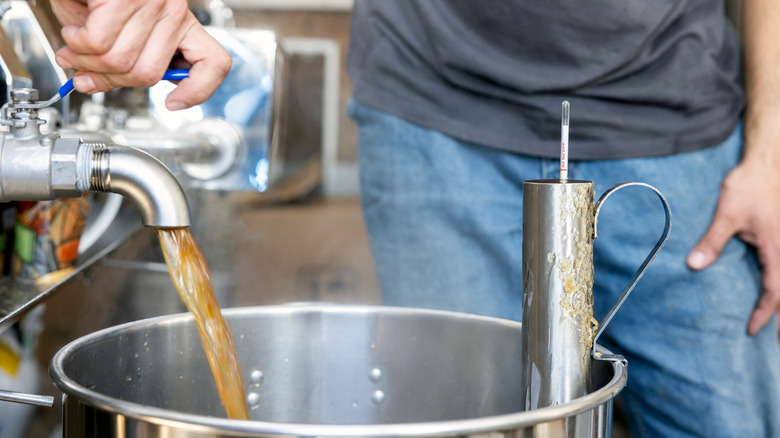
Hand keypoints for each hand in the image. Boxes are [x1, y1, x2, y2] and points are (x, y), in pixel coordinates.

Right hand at [50, 0, 230, 109]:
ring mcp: (152, 4)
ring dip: (84, 59)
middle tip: (83, 69)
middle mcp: (173, 11)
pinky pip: (97, 41)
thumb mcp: (115, 26)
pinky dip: (76, 40)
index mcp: (181, 22)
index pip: (214, 62)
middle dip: (106, 78)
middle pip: (147, 75)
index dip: (199, 91)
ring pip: (119, 61)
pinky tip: (75, 26)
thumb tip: (92, 84)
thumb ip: (115, 59)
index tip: (174, 103)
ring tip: (74, 42)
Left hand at [687, 158, 779, 334]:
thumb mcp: (727, 215)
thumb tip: (693, 266)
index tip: (750, 330)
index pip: (775, 291)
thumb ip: (712, 242)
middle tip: (778, 342)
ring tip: (779, 325)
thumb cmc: (748, 186)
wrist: (767, 163)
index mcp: (778, 248)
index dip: (764, 313)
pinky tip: (776, 291)